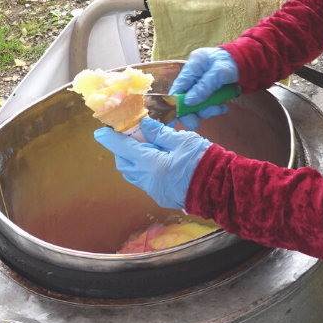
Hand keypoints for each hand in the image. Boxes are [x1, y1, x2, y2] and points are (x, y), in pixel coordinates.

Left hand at [94, 117, 212, 209]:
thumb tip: (143, 124)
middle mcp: (147, 180)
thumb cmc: (204, 161)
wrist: (222, 189)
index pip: (122, 148)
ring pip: (133, 175)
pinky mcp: (162, 198)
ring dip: (133, 161)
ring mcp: (154, 191)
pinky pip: (145, 183)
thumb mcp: (182, 140)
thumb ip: (159, 133)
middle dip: (122, 150)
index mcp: (151, 164)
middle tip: (132, 136)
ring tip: (146, 148)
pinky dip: (144, 171)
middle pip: (124, 164)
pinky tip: (158, 162)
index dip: (110, 139)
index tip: (100, 132)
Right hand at [169, 47, 238, 128]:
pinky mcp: (209, 90)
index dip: (176, 104)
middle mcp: (194, 76)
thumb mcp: (219, 72)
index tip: (180, 118)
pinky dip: (214, 107)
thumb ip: (204, 87)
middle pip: (185, 97)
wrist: (248, 61)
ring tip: (219, 108)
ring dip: (206, 109)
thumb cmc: (233, 62)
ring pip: (197, 102)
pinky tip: (223, 107)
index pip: (178, 87)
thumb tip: (189, 102)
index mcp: (192, 67)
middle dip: (192, 111)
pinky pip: (208, 103)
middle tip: (196, 124)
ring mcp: (201, 83)